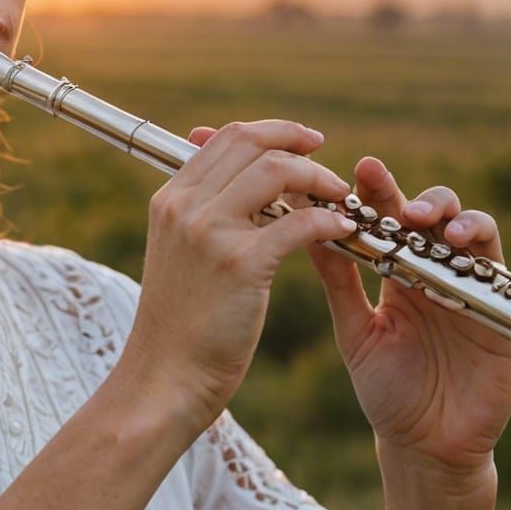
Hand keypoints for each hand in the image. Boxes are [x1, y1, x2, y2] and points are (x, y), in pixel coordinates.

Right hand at [121, 120, 357, 434]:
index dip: (272, 132)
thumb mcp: (181, 256)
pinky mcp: (239, 263)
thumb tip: (245, 188)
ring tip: (340, 198)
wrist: (165, 377)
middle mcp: (185, 206)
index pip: (225, 137)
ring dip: (318, 178)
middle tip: (328, 161)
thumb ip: (205, 217)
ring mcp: (209, 232)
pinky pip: (298, 223)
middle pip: (250, 142)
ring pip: (276, 171)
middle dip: (298, 142)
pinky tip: (344, 230)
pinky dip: (329, 221)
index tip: (304, 143)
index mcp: (170, 199)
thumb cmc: (181, 324)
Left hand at [305, 155, 510, 473]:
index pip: (385, 220)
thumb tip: (308, 229)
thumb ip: (339, 284)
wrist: (426, 446)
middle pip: (426, 215)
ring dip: (445, 211)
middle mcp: (436, 273)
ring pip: (467, 227)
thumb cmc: (387, 393)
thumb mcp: (356, 333)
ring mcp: (471, 286)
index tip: (344, 171)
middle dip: (404, 192)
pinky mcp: (502, 306)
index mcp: (398, 275)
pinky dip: (479, 243)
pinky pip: (496, 262)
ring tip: (420, 215)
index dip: (370, 192)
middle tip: (375, 182)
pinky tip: (456, 242)